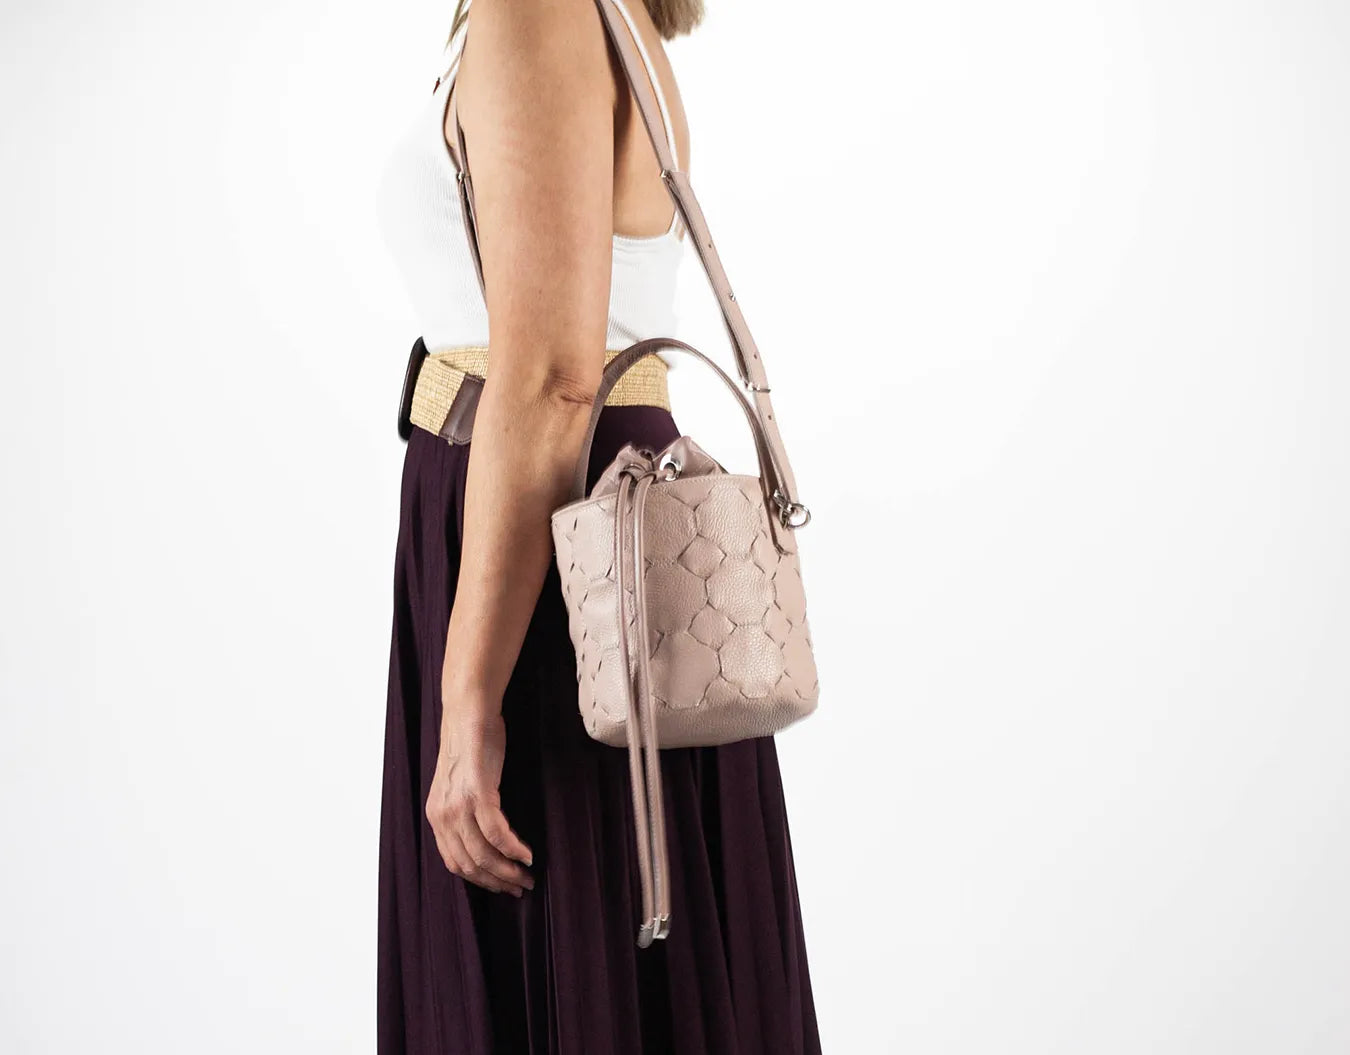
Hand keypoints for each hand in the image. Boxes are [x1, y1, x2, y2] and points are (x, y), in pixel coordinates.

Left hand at [425, 707, 534, 895]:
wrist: (468, 713)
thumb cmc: (471, 746)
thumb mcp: (458, 786)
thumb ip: (464, 812)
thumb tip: (484, 841)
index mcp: (436, 816)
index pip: (455, 863)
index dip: (481, 881)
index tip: (503, 887)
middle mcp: (442, 815)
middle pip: (470, 864)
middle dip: (497, 882)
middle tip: (520, 888)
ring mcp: (458, 804)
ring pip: (483, 853)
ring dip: (508, 870)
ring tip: (527, 875)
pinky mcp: (477, 792)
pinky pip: (496, 832)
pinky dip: (513, 849)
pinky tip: (526, 854)